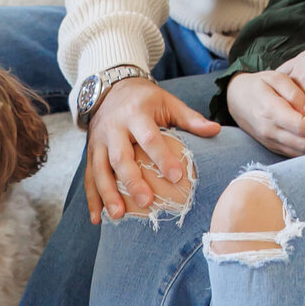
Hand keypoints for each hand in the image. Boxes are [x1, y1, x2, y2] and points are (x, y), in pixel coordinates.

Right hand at [85, 77, 219, 223]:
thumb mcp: (167, 102)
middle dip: (132, 181)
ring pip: (100, 169)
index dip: (162, 157)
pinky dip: (92, 198)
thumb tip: (216, 130)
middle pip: (120, 157)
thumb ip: (190, 118)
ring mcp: (99, 141)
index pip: (149, 138)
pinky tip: (96, 218)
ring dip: (108, 194)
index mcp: (136, 114)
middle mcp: (114, 128)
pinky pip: (88, 176)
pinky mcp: (90, 152)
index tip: (176, 177)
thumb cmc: (146, 100)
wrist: (111, 87)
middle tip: (146, 201)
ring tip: (118, 216)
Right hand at [225, 69, 304, 158]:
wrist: (234, 98)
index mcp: (270, 112)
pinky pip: (297, 155)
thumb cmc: (257, 84)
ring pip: (303, 154)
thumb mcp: (276, 77)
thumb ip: (295, 94)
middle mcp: (270, 132)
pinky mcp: (273, 148)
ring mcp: (271, 143)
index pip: (302, 126)